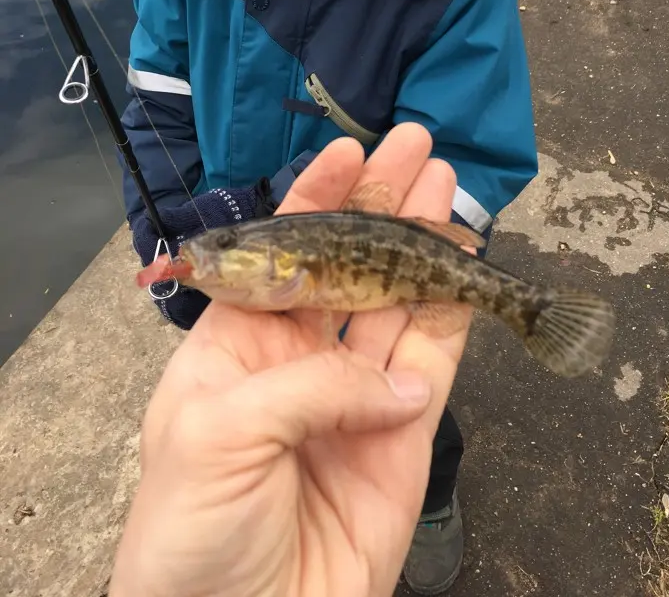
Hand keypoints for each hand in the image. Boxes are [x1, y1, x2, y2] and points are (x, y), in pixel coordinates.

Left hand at [109, 123, 472, 596]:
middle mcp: (298, 358)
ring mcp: (355, 393)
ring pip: (398, 300)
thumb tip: (400, 383)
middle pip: (349, 263)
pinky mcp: (403, 435)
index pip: (283, 253)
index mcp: (237, 344)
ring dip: (423, 243)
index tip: (349, 150)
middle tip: (416, 147)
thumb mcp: (220, 432)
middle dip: (381, 204)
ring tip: (446, 186)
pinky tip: (466, 265)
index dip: (316, 199)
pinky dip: (454, 313)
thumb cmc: (191, 533)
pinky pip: (434, 360)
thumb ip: (312, 384)